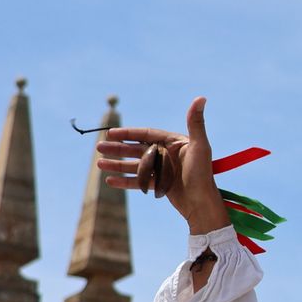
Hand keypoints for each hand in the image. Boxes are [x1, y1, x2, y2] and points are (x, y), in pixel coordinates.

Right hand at [96, 97, 230, 233]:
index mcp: (176, 143)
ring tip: (99, 164)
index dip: (129, 133)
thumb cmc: (202, 174)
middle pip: (138, 149)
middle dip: (118, 148)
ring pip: (135, 165)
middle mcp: (168, 155)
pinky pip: (138, 181)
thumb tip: (201, 97)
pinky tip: (110, 181)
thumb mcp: (199, 147)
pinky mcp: (160, 185)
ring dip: (117, 164)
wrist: (202, 204)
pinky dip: (125, 181)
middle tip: (98, 147)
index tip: (110, 133)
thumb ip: (196, 123)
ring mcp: (164, 170)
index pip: (148, 135)